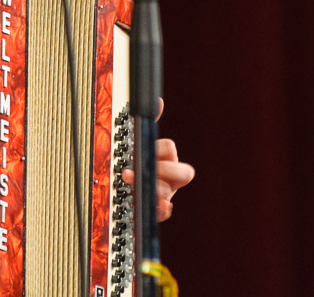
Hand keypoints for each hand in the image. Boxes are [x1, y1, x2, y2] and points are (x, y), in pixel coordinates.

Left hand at [121, 98, 195, 220]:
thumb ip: (147, 124)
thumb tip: (158, 101)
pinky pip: (165, 213)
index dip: (160, 148)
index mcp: (167, 160)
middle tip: (150, 168)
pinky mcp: (156, 209)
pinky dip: (161, 210)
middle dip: (168, 169)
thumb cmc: (138, 166)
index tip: (146, 148)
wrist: (128, 192)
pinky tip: (154, 205)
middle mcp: (169, 178)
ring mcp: (165, 194)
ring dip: (154, 187)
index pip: (170, 148)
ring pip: (170, 192)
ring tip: (131, 180)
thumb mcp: (140, 144)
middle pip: (185, 173)